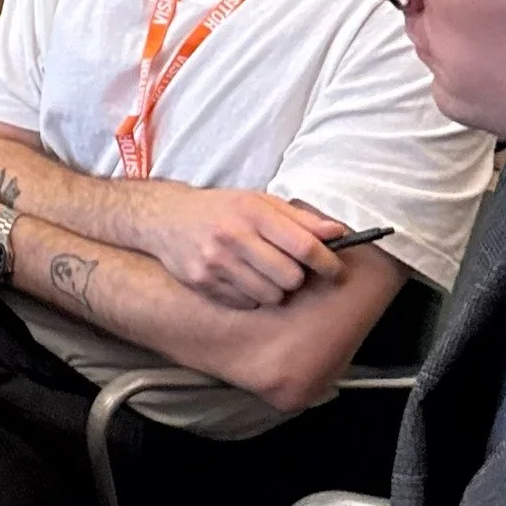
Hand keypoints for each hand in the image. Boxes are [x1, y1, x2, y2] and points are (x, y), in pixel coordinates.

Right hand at [132, 184, 342, 306]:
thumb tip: (338, 233)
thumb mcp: (259, 202)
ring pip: (271, 296)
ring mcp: (215, 262)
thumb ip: (300, 218)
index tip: (336, 271)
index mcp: (252, 213)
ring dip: (274, 290)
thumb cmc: (221, 209)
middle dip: (297, 278)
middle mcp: (232, 237)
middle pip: (291, 278)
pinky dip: (250, 296)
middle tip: (289, 269)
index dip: (328, 263)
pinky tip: (241, 279)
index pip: (305, 247)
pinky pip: (246, 303)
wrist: (166, 218)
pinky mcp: (203, 282)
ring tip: (263, 274)